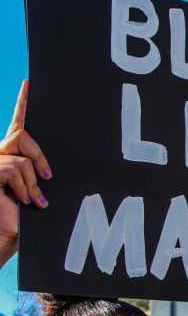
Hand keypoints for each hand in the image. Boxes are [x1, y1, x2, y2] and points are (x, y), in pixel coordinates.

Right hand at [0, 80, 51, 265]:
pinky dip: (24, 188)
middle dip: (39, 156)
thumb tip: (54, 164)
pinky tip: (24, 202)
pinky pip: (14, 171)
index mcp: (12, 152)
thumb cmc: (25, 213)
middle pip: (22, 136)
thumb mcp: (37, 186)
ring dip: (32, 183)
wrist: (6, 232)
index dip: (23, 102)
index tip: (29, 83)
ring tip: (35, 201)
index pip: (18, 123)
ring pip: (21, 159)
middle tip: (48, 178)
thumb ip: (41, 169)